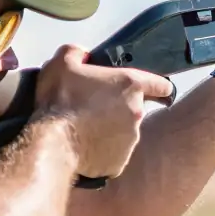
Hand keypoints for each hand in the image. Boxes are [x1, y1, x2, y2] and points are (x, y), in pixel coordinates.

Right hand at [33, 45, 174, 178]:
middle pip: (135, 109)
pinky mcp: (119, 163)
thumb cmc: (60, 102)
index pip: (161, 85)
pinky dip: (102, 151)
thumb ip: (77, 52)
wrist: (53, 143)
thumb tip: (82, 55)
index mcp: (130, 85)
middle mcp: (137, 113)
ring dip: (110, 130)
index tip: (150, 90)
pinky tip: (84, 146)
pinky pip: (113, 154)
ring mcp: (130, 140)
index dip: (156, 86)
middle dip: (118, 108)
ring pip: (124, 133)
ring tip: (84, 129)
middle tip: (93, 108)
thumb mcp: (62, 62)